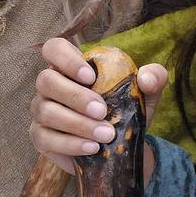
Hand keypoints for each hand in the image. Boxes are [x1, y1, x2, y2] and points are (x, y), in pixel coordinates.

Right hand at [30, 37, 167, 177]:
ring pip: (46, 111)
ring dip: (78, 124)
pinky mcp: (41, 137)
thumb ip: (154, 77)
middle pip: (46, 80)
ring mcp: (42, 111)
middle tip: (102, 111)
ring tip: (106, 134)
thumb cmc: (127, 110)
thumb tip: (146, 78)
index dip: (66, 58)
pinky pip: (45, 138)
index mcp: (70, 67)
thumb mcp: (147, 93)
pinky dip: (70, 144)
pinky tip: (92, 148)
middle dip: (75, 96)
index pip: (54, 49)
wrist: (122, 146)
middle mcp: (51, 86)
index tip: (90, 76)